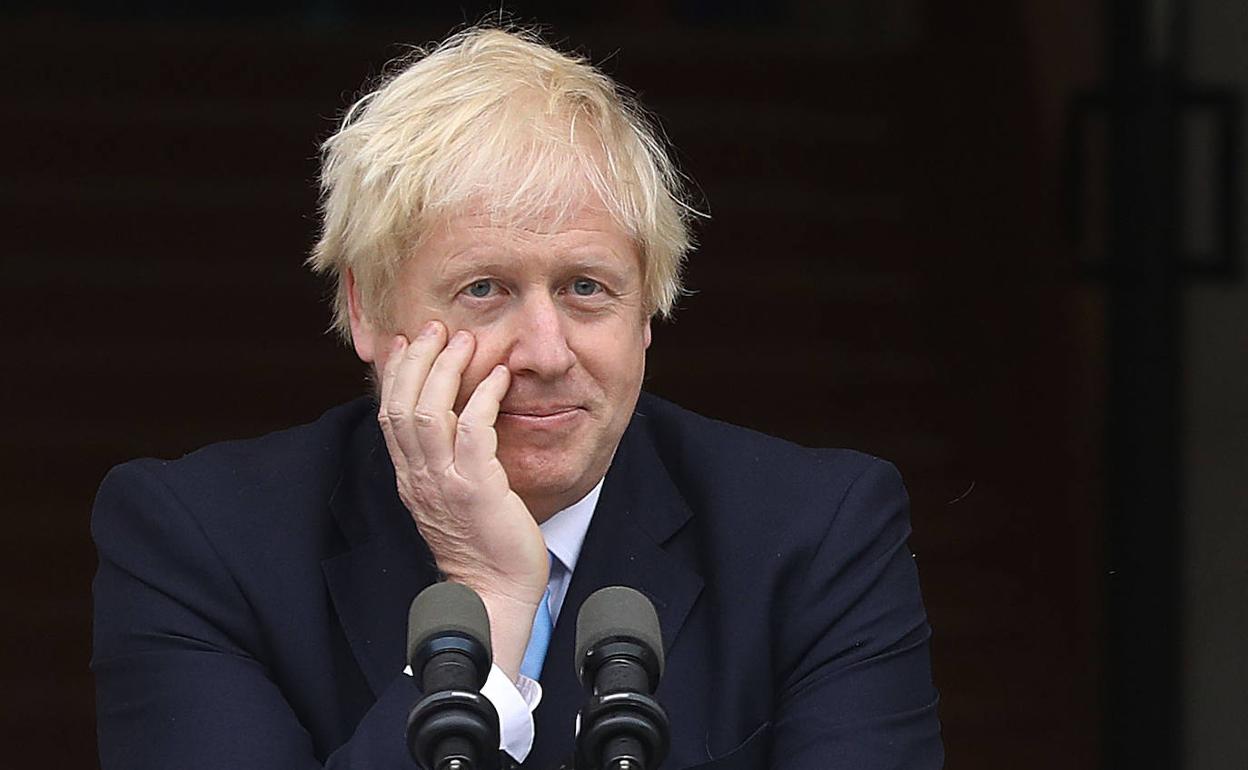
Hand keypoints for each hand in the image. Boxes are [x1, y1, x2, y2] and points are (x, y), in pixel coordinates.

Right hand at [377, 321, 548, 679]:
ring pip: (429, 414)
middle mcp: (419, 478)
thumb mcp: (453, 494)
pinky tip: (499, 378)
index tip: (406, 340)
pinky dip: (484, 399)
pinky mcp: (477, 490)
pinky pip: (473, 434)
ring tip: (465, 342)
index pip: (390, 414)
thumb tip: (453, 419)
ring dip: (446, 372)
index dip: (396, 373)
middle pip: (402, 406)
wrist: (495, 592)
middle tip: (435, 328)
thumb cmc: (484, 542)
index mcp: (411, 477)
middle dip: (416, 360)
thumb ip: (445, 459)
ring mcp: (445, 484)